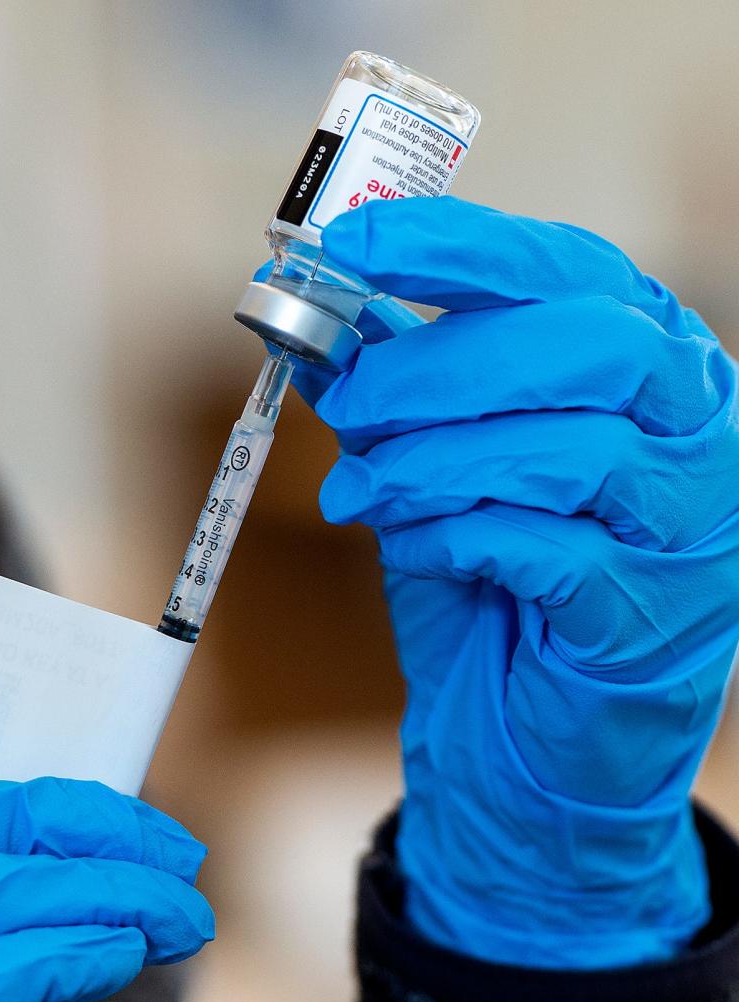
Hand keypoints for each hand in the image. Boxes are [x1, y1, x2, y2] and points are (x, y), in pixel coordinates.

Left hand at [291, 196, 738, 967]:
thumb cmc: (495, 595)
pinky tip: (413, 545)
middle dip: (440, 368)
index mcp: (648, 367)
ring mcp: (690, 528)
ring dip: (430, 463)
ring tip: (355, 492)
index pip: (570, 271)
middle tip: (348, 404)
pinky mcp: (652, 617)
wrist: (530, 745)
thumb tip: (318, 325)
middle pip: (583, 348)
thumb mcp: (436, 475)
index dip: (459, 247)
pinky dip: (457, 537)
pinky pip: (547, 549)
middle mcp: (694, 430)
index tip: (354, 245)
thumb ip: (397, 399)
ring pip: (565, 451)